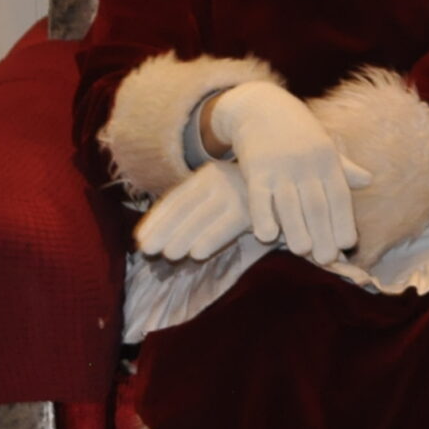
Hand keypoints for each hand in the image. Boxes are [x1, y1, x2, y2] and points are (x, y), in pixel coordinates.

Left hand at [135, 159, 253, 261]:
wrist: (289, 184)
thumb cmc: (244, 197)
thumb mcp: (216, 195)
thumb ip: (193, 209)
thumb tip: (156, 235)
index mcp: (206, 174)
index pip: (176, 198)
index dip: (156, 219)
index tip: (140, 239)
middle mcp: (219, 179)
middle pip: (185, 207)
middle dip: (164, 230)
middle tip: (148, 250)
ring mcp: (237, 191)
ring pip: (203, 217)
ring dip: (184, 236)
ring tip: (169, 254)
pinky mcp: (253, 207)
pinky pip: (227, 225)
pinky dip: (211, 239)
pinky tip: (197, 253)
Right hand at [206, 81, 373, 265]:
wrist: (263, 107)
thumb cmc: (298, 133)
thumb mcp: (324, 146)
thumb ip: (344, 167)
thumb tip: (369, 180)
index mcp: (327, 161)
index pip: (339, 196)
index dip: (344, 220)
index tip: (348, 245)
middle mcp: (307, 164)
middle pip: (317, 204)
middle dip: (323, 233)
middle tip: (326, 259)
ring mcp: (281, 167)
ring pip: (290, 203)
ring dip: (297, 229)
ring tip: (302, 252)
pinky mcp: (256, 169)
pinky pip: (260, 197)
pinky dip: (263, 216)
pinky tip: (267, 236)